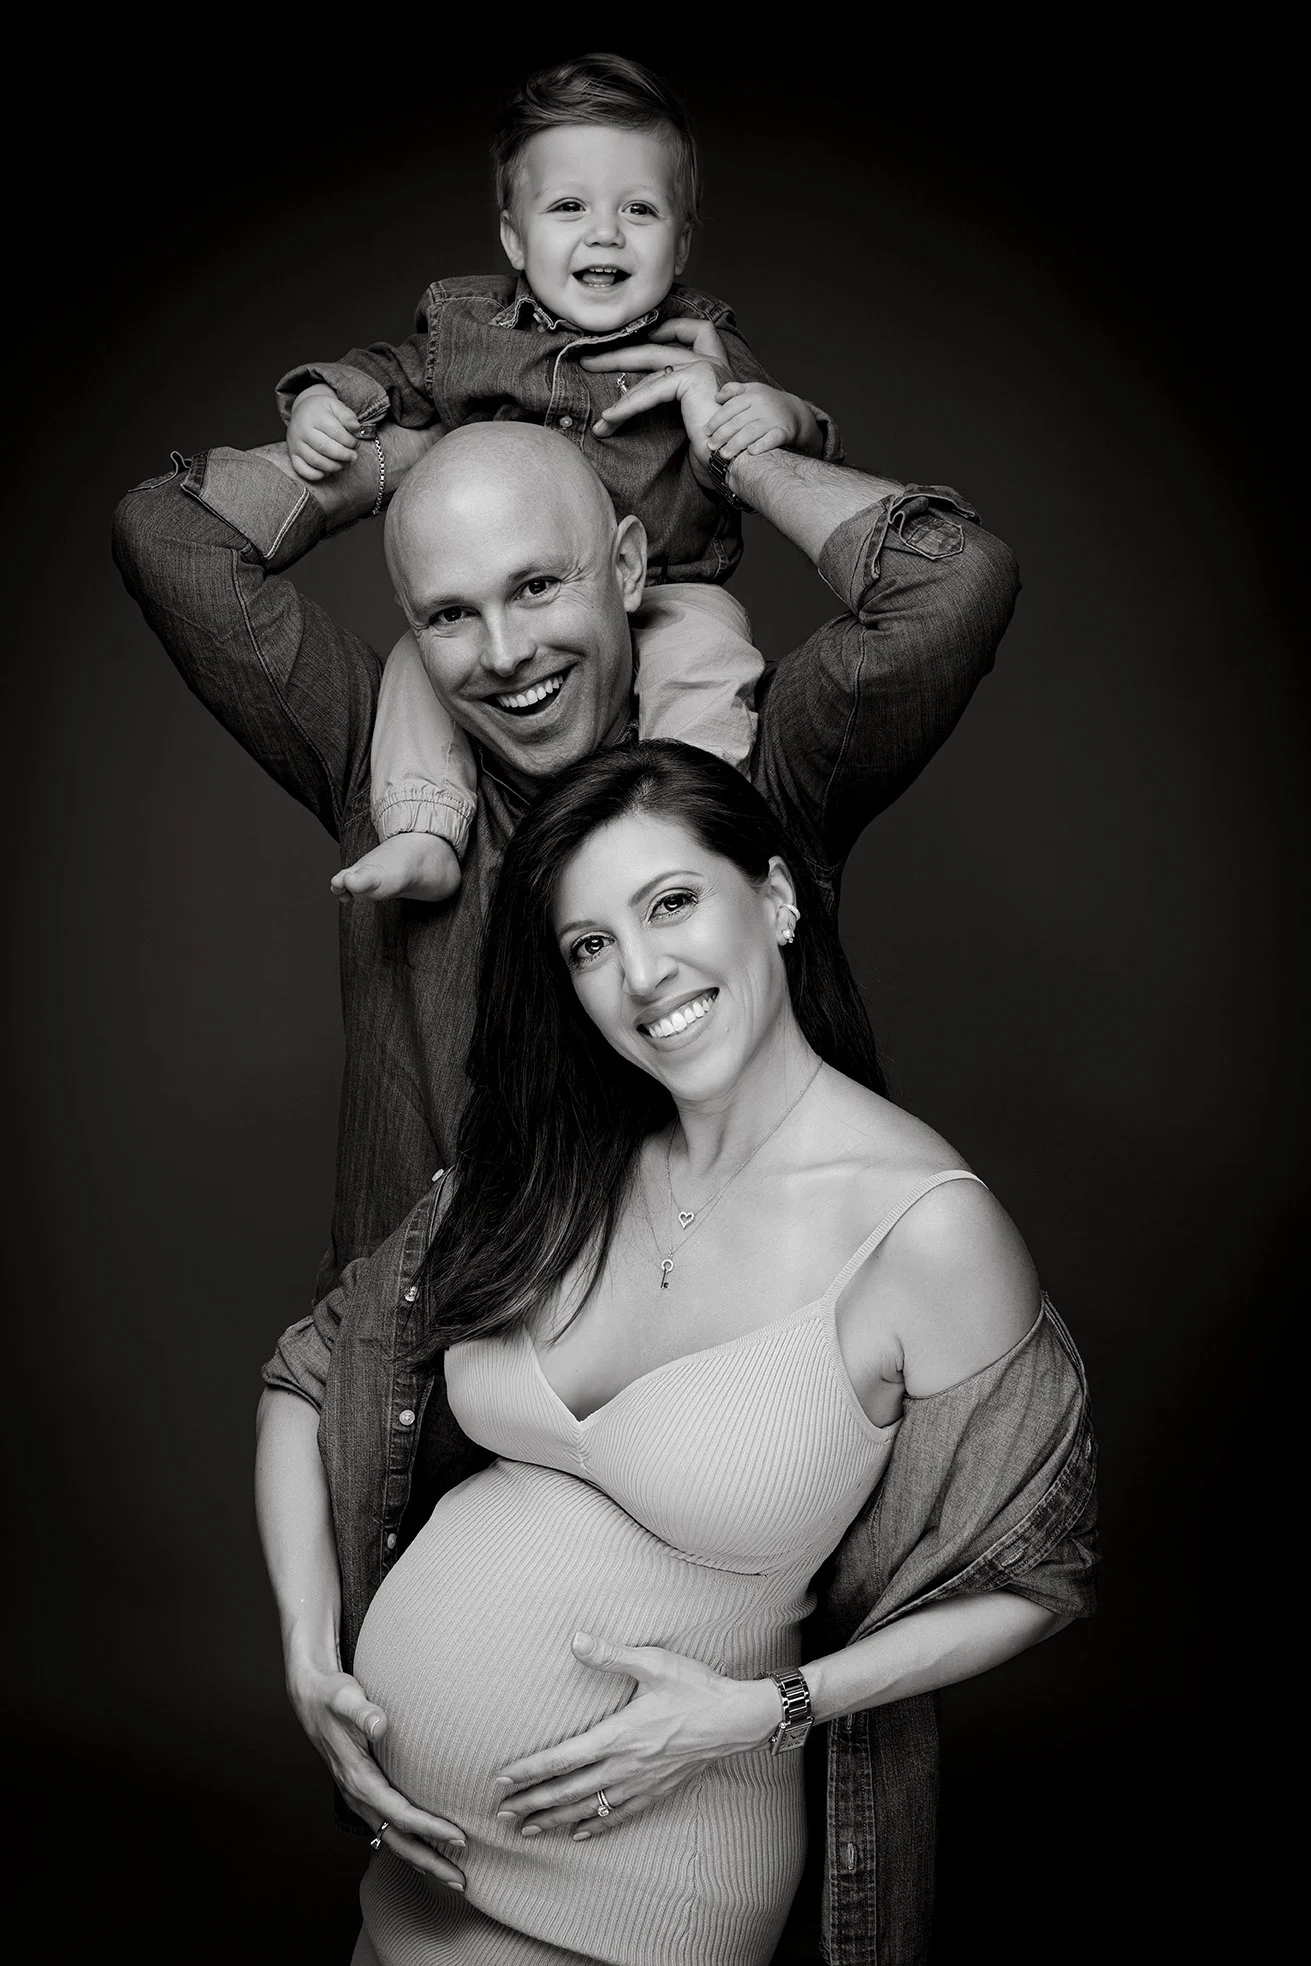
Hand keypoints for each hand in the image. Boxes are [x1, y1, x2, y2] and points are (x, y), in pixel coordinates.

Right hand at [287, 385, 361, 482]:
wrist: (302, 410)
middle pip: (325, 448)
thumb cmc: (322, 410)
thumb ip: (347, 416)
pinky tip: (327, 471)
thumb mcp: (335, 405)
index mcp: (314, 416)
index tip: (356, 444)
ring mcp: (295, 444)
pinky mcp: (292, 455)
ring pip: (315, 461)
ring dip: (334, 466)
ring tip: (344, 464)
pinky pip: (302, 470)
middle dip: (343, 455)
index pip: (335, 432)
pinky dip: (317, 475)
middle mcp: (301, 430)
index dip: (349, 441)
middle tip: (353, 457)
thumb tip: (356, 427)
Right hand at [289, 1662, 466, 1887]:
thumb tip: (380, 1724)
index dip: (428, 1828)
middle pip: (396, 1839)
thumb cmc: (332, 1698)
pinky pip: (388, 1827)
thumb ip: (362, 1712)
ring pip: (392, 1838)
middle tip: (461, 1882)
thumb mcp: (345, 1698)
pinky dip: (410, 1843)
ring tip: (452, 1877)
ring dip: (421, 1859)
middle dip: (428, 1862)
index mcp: (358, 1779)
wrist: (310, 1699)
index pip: (399, 1813)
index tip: (459, 1837)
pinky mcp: (365, 1793)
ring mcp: (360, 1798)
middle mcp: (358, 1795)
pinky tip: (428, 1850)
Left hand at [491, 1631, 777, 1839]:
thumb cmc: (695, 1687)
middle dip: (534, 1802)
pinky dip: (597, 1826)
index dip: (531, 1770)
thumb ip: (611, 1655)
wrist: (736, 1718)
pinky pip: (620, 1815)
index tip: (503, 1780)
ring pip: (590, 1808)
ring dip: (556, 1819)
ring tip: (529, 1829)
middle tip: (502, 1813)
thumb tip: (575, 1640)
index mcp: (620, 1735)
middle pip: (570, 1790)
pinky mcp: (657, 1790)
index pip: (564, 1758)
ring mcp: (641, 1782)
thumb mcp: (653, 1663)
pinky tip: (579, 1834)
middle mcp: (626, 1765)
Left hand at [582, 319, 732, 485]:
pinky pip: (650, 391)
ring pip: (649, 366)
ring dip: (617, 384)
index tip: (648, 337)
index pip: (697, 333)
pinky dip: (627, 406)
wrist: (739, 462)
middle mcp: (712, 363)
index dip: (672, 329)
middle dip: (621, 354)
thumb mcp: (696, 426)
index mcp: (717, 371)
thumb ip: (680, 410)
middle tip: (591, 360)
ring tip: (595, 401)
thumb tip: (648, 416)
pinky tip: (610, 420)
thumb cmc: (719, 455)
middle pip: (658, 348)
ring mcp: (703, 367)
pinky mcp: (694, 378)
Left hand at [705, 383, 821, 461]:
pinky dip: (761, 446)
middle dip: (722, 435)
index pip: (729, 408)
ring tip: (724, 454)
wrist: (795, 411)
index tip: (706, 432)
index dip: (716, 421)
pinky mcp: (783, 432)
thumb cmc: (768, 402)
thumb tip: (717, 397)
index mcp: (751, 395)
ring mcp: (773, 419)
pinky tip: (751, 452)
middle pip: (737, 422)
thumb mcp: (752, 390)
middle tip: (711, 446)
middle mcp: (761, 406)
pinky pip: (771, 439)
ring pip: (751, 432)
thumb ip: (733, 390)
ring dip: (736, 444)